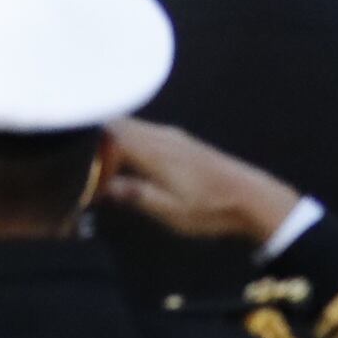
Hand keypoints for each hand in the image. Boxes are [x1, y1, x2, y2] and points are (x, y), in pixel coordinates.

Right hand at [99, 118, 302, 247]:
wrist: (255, 199)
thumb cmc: (212, 208)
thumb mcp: (170, 211)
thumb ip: (133, 195)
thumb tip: (100, 188)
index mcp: (153, 151)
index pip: (106, 139)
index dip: (88, 158)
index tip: (84, 182)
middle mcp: (158, 135)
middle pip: (113, 126)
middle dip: (92, 144)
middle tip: (81, 170)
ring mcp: (170, 135)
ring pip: (127, 126)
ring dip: (109, 142)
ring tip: (101, 169)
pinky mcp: (179, 140)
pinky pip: (141, 131)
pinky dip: (125, 141)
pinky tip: (127, 162)